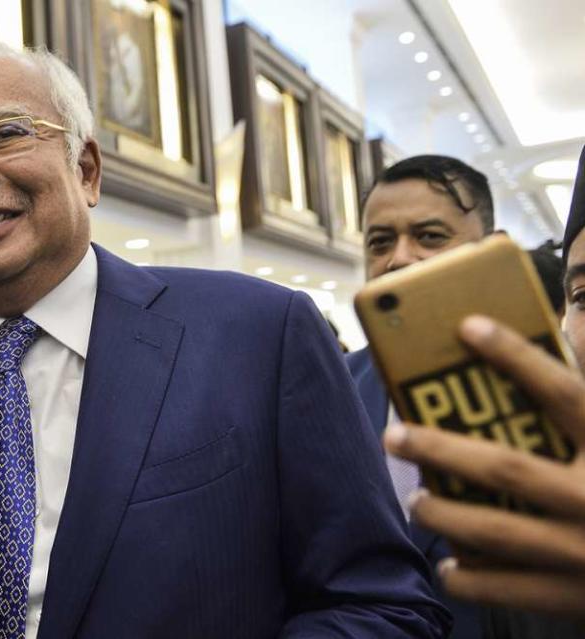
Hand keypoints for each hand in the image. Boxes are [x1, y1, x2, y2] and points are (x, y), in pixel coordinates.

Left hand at [384, 315, 584, 620]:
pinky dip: (469, 580)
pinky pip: (508, 591)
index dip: (515, 354)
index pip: (563, 391)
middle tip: (395, 434)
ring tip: (415, 501)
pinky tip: (448, 566)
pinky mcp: (576, 598)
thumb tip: (580, 325)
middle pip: (504, 467)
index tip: (467, 325)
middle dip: (440, 448)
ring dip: (443, 515)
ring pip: (493, 531)